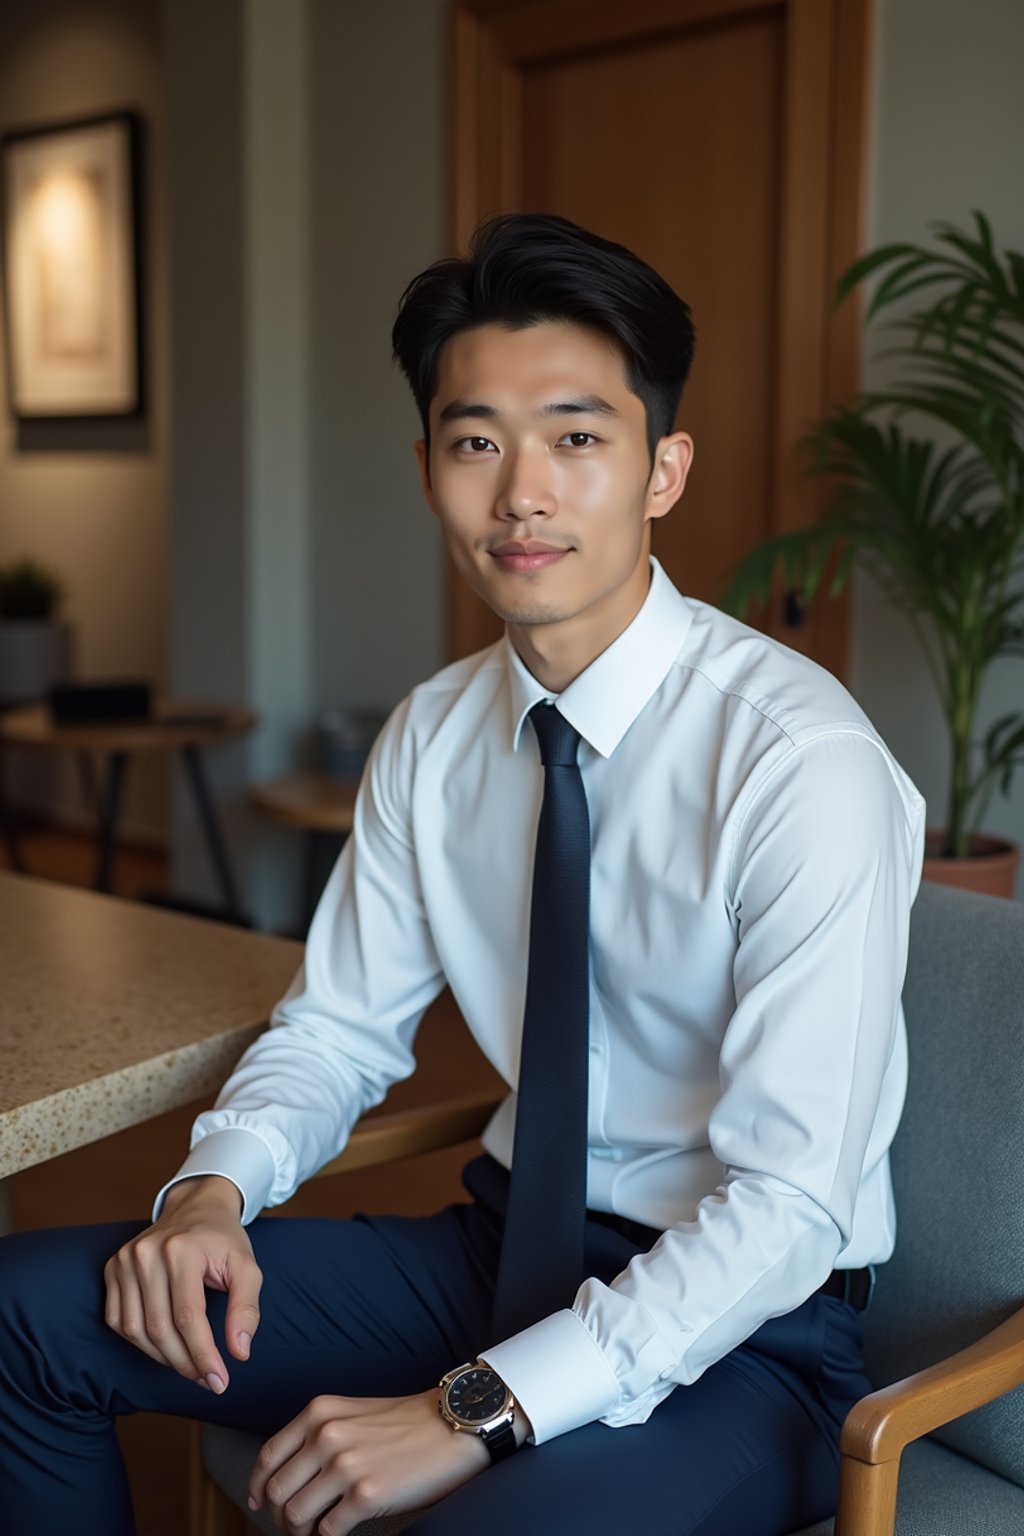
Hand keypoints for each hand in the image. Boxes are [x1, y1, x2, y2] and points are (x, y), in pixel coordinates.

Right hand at [103, 1175, 260, 1393]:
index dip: (203, 1355)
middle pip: (160, 1329)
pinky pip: (119, 1321)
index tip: (220, 1381)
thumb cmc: (223, 1240)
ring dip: (164, 1358)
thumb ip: (246, 1308)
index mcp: (181, 1250)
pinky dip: (142, 1342)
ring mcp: (124, 1261)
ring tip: (190, 1365)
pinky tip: (166, 1346)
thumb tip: (239, 1353)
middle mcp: (146, 1254)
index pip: (188, 1317)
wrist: (196, 1207)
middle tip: (208, 1380)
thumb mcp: (246, 1267)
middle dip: (186, 1363)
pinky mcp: (112, 1269)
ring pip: (136, 1331)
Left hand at [248, 1389, 490, 1534]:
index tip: (259, 1502)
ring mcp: (346, 1465)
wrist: (452, 1426)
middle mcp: (327, 1435)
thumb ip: (318, 1435)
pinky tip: (339, 1532)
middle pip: (276, 1491)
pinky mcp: (366, 1495)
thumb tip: (288, 1476)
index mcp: (319, 1412)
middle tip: (296, 1524)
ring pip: (295, 1515)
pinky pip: (326, 1532)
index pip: (268, 1456)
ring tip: (316, 1531)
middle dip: (280, 1515)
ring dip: (300, 1532)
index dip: (257, 1486)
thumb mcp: (352, 1413)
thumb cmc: (405, 1423)